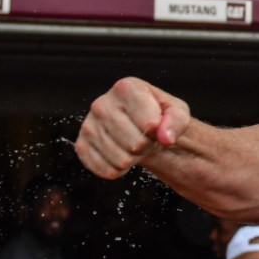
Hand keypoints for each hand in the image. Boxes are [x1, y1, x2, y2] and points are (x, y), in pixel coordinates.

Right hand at [76, 77, 191, 178]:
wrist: (138, 126)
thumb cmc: (158, 115)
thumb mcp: (177, 111)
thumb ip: (177, 121)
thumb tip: (165, 137)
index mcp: (126, 88)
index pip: (150, 124)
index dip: (159, 131)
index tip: (157, 125)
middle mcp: (102, 104)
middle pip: (135, 144)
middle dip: (147, 146)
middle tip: (146, 138)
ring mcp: (88, 125)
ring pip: (121, 159)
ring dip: (134, 158)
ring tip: (135, 145)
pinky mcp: (81, 145)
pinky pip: (106, 170)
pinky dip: (119, 169)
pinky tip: (122, 154)